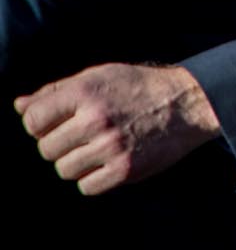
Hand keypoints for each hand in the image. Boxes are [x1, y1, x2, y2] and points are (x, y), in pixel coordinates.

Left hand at [15, 63, 219, 194]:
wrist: (188, 102)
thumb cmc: (140, 87)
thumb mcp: (100, 76)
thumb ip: (57, 90)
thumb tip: (19, 105)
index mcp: (86, 92)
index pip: (33, 120)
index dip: (41, 124)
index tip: (56, 124)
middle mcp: (96, 119)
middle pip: (46, 150)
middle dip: (60, 145)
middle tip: (82, 136)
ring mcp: (110, 146)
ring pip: (64, 170)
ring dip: (77, 162)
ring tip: (98, 149)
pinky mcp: (125, 170)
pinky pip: (86, 187)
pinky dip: (93, 179)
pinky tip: (109, 162)